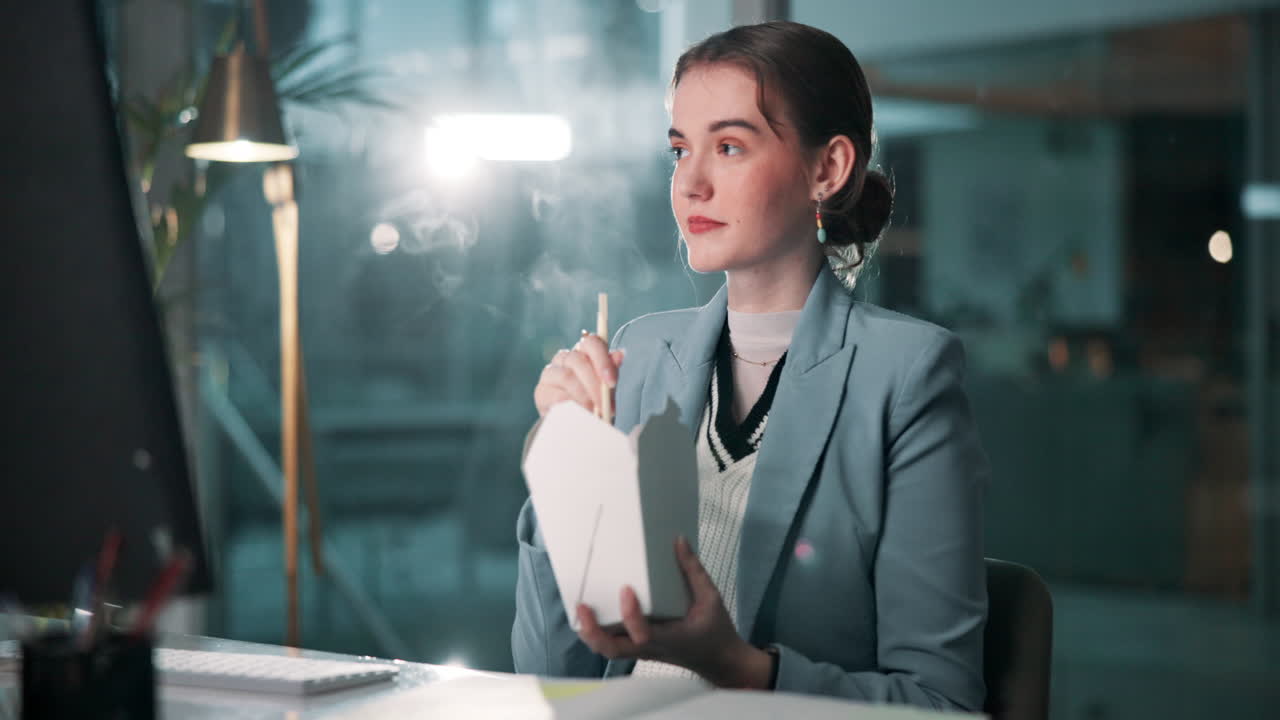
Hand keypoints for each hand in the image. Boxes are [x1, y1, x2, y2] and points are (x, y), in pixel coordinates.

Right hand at [534, 331, 623, 417]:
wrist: (576, 426)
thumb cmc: (594, 401)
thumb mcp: (607, 387)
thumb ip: (612, 371)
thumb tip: (620, 354)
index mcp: (583, 351)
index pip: (591, 342)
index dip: (603, 360)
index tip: (612, 382)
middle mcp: (564, 357)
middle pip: (578, 360)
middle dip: (595, 385)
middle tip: (604, 406)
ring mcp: (550, 373)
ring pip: (567, 377)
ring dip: (584, 397)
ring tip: (593, 413)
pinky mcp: (541, 392)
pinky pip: (556, 396)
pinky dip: (571, 406)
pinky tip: (579, 415)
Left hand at [574, 536, 773, 688]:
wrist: (720, 660)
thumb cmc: (716, 630)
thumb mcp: (711, 597)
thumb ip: (693, 570)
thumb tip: (678, 542)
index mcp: (670, 638)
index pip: (642, 634)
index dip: (630, 615)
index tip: (626, 589)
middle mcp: (651, 648)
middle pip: (612, 649)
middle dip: (593, 630)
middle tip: (582, 605)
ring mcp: (643, 652)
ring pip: (608, 650)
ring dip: (591, 633)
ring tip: (581, 608)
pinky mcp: (640, 649)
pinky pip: (613, 645)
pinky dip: (599, 633)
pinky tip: (592, 613)